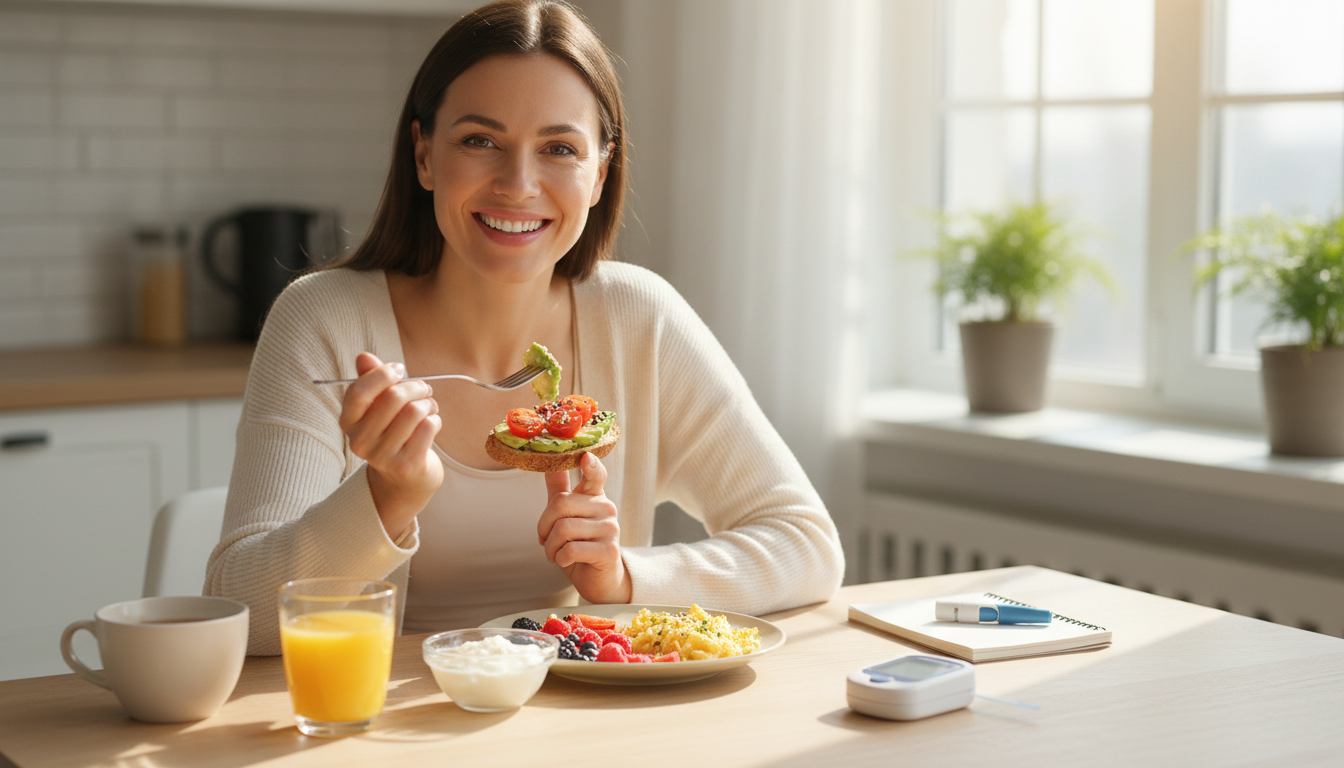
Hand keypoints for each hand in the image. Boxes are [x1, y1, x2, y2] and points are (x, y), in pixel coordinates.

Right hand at [339, 352, 442, 538]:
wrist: (405, 477)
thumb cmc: (392, 432)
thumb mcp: (378, 406)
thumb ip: (371, 380)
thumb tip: (363, 357)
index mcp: (348, 423)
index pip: (358, 391)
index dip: (382, 374)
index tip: (399, 369)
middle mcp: (360, 441)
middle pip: (393, 398)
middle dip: (415, 386)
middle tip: (424, 389)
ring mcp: (383, 456)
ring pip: (414, 411)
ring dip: (428, 403)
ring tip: (429, 407)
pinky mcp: (407, 465)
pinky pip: (428, 427)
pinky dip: (435, 419)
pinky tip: (432, 423)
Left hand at [539, 453, 631, 603]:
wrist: (599, 581)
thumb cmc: (580, 546)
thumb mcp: (567, 517)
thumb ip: (559, 490)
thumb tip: (549, 464)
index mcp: (595, 497)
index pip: (596, 475)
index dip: (590, 465)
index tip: (586, 457)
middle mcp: (606, 508)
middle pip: (561, 504)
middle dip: (544, 526)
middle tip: (545, 540)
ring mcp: (610, 529)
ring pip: (563, 529)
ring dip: (550, 547)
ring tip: (555, 554)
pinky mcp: (609, 551)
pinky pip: (570, 550)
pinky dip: (560, 559)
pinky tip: (565, 562)